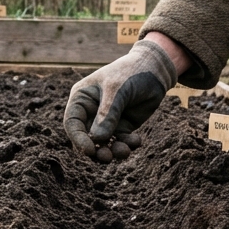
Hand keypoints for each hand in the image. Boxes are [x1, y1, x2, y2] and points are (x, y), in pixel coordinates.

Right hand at [64, 39, 177, 161]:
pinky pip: (121, 142)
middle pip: (86, 138)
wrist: (155, 70)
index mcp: (82, 99)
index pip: (73, 123)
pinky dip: (127, 145)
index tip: (89, 151)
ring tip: (125, 151)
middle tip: (107, 157)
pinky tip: (136, 141)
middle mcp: (91, 112)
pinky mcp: (122, 127)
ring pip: (104, 144)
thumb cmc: (130, 73)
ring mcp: (107, 121)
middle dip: (96, 150)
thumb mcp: (117, 90)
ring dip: (112, 151)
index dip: (78, 139)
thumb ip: (107, 114)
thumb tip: (97, 139)